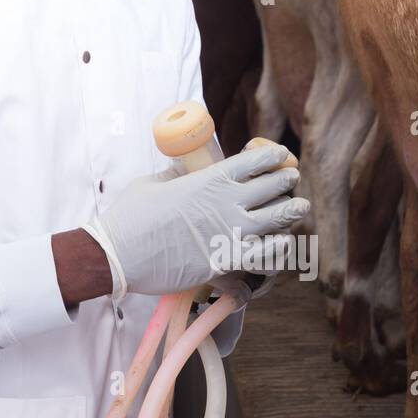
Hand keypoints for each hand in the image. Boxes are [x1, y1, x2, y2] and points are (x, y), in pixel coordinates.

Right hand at [82, 144, 309, 297]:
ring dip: (291, 212)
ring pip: (278, 219)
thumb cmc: (131, 216)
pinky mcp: (227, 261)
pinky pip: (268, 254)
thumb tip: (186, 169)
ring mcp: (230, 232)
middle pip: (272, 187)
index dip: (271, 156)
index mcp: (208, 179)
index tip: (280, 155)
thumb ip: (177, 174)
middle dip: (286, 180)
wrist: (120, 254)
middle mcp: (226, 203)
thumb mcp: (153, 182)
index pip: (253, 161)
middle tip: (291, 179)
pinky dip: (279, 247)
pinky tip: (281, 243)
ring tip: (298, 208)